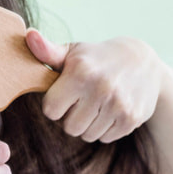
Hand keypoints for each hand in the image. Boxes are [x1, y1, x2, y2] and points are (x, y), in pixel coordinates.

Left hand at [26, 29, 161, 143]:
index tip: (64, 94)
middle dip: (70, 117)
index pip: (51, 110)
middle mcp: (101, 88)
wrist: (143, 62)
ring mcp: (119, 105)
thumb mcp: (73, 52)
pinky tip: (110, 110)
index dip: (54, 104)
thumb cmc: (96, 58)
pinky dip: (104, 129)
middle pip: (69, 127)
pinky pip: (105, 138)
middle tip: (81, 101)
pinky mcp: (132, 118)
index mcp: (80, 72)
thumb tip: (29, 35)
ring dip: (87, 124)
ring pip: (87, 135)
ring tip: (95, 105)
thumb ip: (47, 51)